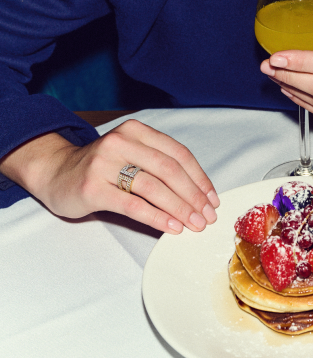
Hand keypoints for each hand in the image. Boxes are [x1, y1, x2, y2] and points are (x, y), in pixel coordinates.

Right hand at [0, 120, 219, 234]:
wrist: (55, 172)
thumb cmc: (100, 167)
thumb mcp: (130, 154)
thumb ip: (158, 164)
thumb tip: (197, 192)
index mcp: (136, 131)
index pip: (177, 153)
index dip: (199, 177)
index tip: (212, 198)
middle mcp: (121, 142)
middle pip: (169, 170)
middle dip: (193, 195)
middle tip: (207, 216)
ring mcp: (105, 163)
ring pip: (154, 187)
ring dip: (180, 208)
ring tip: (194, 224)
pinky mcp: (93, 187)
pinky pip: (133, 205)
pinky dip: (157, 217)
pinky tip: (171, 227)